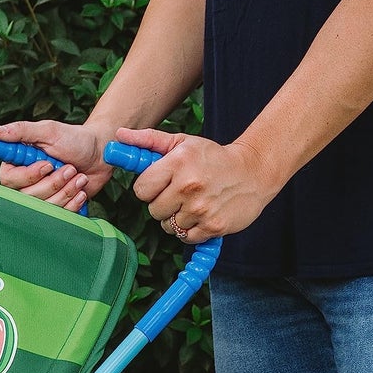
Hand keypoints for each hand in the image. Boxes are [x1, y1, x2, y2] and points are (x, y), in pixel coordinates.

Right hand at [0, 119, 114, 208]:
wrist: (100, 154)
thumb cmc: (75, 139)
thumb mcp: (48, 131)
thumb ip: (21, 131)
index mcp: (19, 163)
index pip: (9, 180)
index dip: (29, 176)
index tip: (47, 165)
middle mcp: (26, 183)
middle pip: (28, 197)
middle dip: (53, 183)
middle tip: (70, 168)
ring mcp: (42, 198)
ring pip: (45, 207)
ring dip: (66, 191)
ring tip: (78, 175)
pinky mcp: (57, 208)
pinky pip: (60, 215)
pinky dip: (73, 202)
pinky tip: (81, 189)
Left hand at [115, 127, 276, 242]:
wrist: (253, 172)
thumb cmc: (212, 157)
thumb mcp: (183, 143)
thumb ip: (149, 141)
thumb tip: (119, 135)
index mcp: (178, 163)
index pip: (141, 189)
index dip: (150, 188)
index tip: (162, 183)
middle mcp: (189, 186)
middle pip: (153, 210)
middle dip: (163, 204)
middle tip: (181, 193)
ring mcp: (201, 209)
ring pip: (168, 226)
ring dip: (177, 218)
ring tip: (195, 203)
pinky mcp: (212, 227)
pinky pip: (185, 237)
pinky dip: (190, 230)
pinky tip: (202, 215)